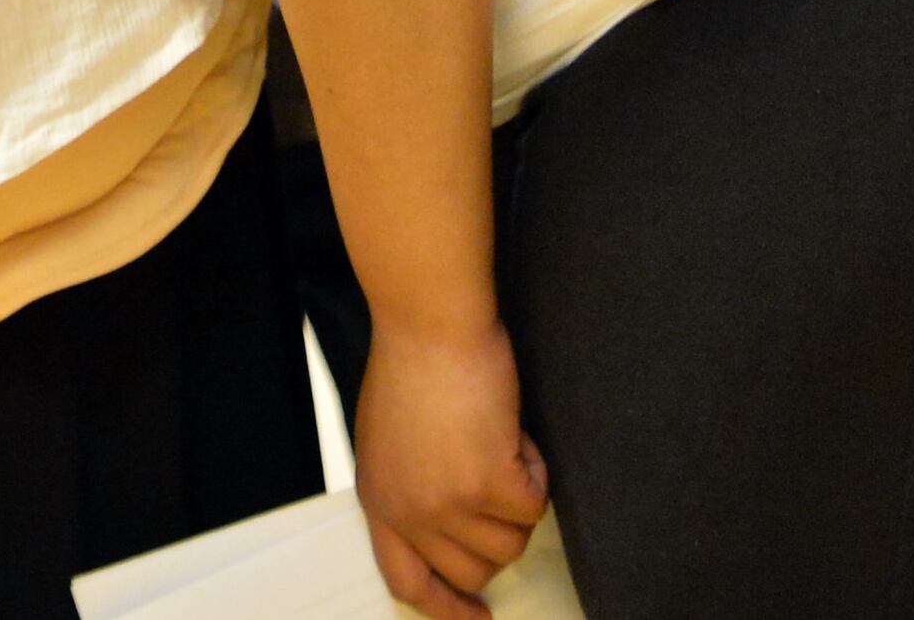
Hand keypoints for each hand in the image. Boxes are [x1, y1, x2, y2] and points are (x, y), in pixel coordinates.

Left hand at [354, 319, 549, 617]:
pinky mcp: (488, 482)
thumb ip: (409, 486)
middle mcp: (410, 512)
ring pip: (511, 543)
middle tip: (502, 489)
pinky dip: (534, 470)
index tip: (477, 617)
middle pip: (473, 571)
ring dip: (517, 497)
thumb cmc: (412, 362)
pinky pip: (534, 506)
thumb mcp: (387, 440)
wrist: (428, 324)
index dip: (446, 608)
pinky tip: (512, 432)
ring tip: (497, 443)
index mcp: (380, 501)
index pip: (409, 582)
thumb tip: (445, 518)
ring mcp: (448, 502)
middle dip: (498, 537)